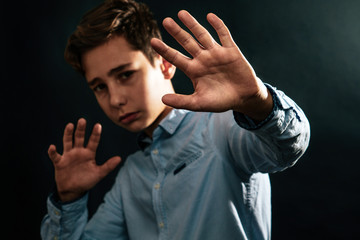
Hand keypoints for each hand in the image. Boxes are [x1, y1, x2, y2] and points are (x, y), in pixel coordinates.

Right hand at [48, 118, 120, 201]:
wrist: (73, 190)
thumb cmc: (87, 180)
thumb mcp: (99, 174)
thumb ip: (108, 166)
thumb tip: (119, 158)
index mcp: (89, 153)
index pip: (93, 141)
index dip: (95, 134)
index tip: (98, 125)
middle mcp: (78, 152)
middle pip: (79, 138)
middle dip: (81, 130)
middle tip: (82, 120)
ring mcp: (68, 156)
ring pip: (68, 142)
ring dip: (68, 134)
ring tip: (70, 125)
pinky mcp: (60, 162)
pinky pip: (55, 156)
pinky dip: (53, 152)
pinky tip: (52, 147)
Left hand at [151, 10, 272, 121]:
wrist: (243, 98)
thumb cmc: (221, 101)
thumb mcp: (199, 103)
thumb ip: (182, 101)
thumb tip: (162, 99)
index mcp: (194, 70)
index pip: (175, 57)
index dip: (164, 50)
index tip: (153, 41)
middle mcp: (203, 59)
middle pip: (187, 42)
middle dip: (177, 32)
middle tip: (166, 21)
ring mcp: (216, 53)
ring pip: (202, 36)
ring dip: (193, 25)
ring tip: (181, 13)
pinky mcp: (231, 51)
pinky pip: (224, 35)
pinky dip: (218, 26)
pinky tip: (210, 17)